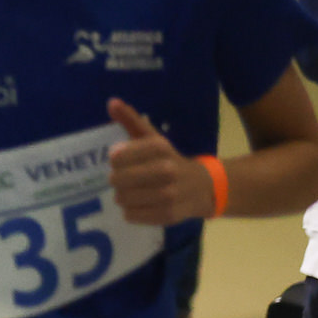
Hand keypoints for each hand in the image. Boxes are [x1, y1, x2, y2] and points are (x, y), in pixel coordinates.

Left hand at [106, 99, 213, 223]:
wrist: (205, 187)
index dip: (115, 160)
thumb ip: (131, 120)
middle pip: (117, 179)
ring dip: (123, 197)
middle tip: (124, 179)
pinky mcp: (169, 215)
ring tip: (132, 193)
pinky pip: (133, 215)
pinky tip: (140, 205)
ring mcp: (169, 194)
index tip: (119, 160)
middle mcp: (166, 169)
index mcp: (160, 147)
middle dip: (117, 180)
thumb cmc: (170, 160)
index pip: (117, 156)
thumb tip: (111, 102)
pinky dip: (131, 212)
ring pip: (123, 198)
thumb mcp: (153, 138)